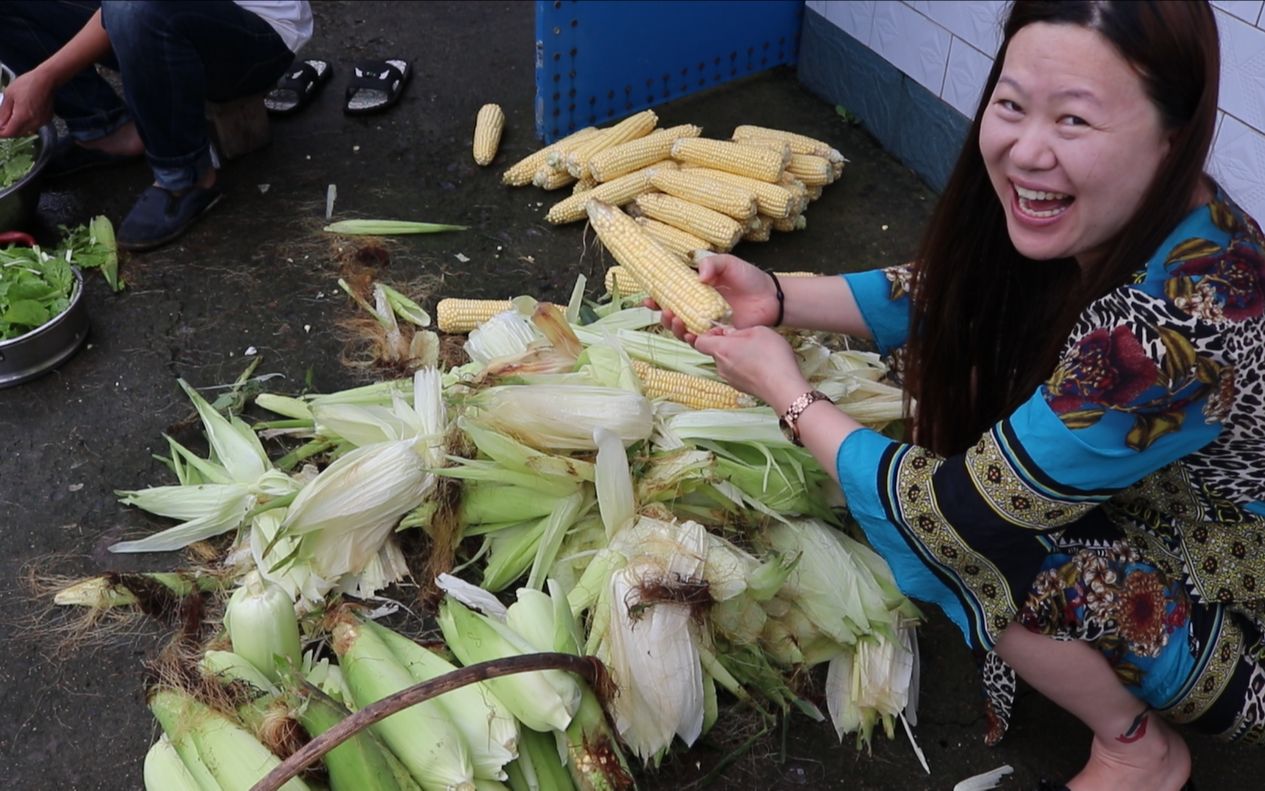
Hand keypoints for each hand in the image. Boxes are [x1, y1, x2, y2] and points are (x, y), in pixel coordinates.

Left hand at [0, 70, 55, 137]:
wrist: (46, 80)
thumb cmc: (26, 84)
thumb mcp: (9, 95)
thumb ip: (3, 112)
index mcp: (22, 117)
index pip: (9, 133)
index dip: (0, 133)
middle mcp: (33, 123)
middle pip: (17, 134)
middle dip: (8, 130)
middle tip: (2, 123)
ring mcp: (41, 122)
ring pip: (26, 131)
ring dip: (18, 127)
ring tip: (12, 117)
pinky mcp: (47, 119)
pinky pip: (34, 126)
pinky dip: (27, 123)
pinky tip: (24, 113)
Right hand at [651, 253, 780, 341]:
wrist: (771, 297)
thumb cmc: (750, 278)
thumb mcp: (729, 263)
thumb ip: (712, 264)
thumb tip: (698, 277)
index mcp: (696, 291)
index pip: (671, 295)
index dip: (657, 299)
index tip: (648, 301)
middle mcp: (698, 308)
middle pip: (673, 316)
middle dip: (663, 316)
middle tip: (665, 311)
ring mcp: (707, 323)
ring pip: (683, 330)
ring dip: (674, 328)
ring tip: (676, 320)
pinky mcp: (718, 336)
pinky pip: (701, 341)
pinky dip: (692, 339)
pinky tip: (690, 335)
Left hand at [693, 325, 809, 411]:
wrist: (783, 387)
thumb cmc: (772, 356)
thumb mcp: (758, 331)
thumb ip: (739, 331)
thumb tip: (729, 334)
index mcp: (721, 350)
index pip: (699, 342)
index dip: (707, 334)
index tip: (722, 330)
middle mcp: (721, 366)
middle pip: (716, 352)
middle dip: (727, 343)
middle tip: (746, 339)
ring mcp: (730, 379)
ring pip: (727, 362)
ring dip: (737, 355)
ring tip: (758, 351)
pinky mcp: (740, 387)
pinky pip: (737, 372)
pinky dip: (745, 366)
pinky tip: (762, 363)